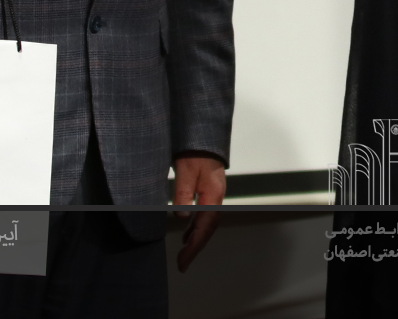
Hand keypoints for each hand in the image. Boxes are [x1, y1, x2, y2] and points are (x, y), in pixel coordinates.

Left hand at [171, 153, 225, 272]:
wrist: (203, 135)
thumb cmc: (196, 150)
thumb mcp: (185, 170)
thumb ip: (183, 194)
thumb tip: (181, 217)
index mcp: (213, 195)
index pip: (204, 228)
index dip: (194, 247)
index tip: (183, 260)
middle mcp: (216, 197)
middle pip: (208, 229)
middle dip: (195, 248)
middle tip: (183, 264)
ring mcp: (214, 194)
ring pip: (207, 223)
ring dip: (196, 239)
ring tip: (184, 253)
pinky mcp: (208, 191)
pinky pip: (204, 214)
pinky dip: (196, 227)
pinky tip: (188, 232)